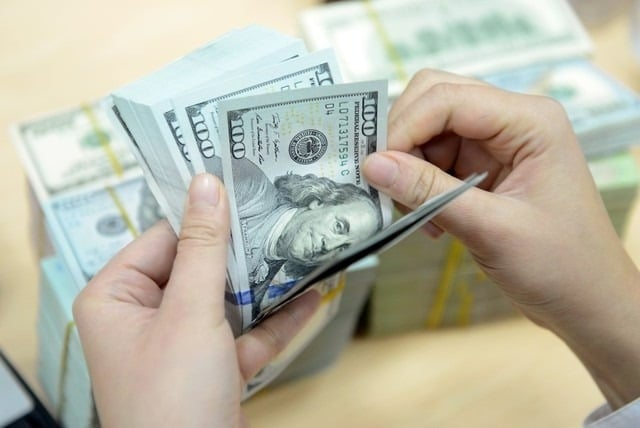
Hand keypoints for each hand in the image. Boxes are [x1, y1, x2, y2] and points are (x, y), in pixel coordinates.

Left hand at [73, 174, 319, 426]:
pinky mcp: (210, 367)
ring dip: (265, 284)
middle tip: (284, 213)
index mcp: (117, 297)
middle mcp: (143, 316)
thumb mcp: (190, 313)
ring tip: (304, 248)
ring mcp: (179, 344)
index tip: (247, 188)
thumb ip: (202, 248)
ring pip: (226, 300)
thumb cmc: (172, 395)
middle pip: (198, 267)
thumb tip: (206, 182)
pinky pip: (243, 333)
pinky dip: (275, 319)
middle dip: (243, 252)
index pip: (163, 238)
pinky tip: (314, 298)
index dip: (204, 218)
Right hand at [363, 69, 639, 407]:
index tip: (375, 167)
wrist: (586, 301)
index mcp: (529, 121)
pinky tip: (430, 220)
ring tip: (417, 212)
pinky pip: (434, 159)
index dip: (404, 126)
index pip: (448, 97)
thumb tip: (371, 165)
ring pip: (428, 130)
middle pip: (435, 99)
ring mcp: (496, 142)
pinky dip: (420, 185)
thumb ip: (429, 192)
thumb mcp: (491, 229)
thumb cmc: (559, 266)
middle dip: (403, 137)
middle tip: (385, 180)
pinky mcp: (483, 166)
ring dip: (410, 167)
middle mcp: (511, 120)